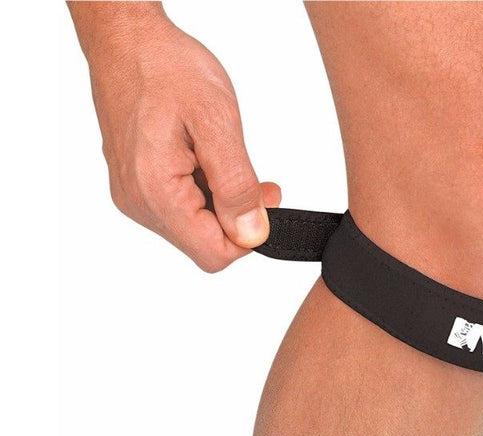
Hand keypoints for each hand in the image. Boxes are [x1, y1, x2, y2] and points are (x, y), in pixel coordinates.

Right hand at [73, 4, 279, 271]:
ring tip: (231, 162)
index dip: (248, 236)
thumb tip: (251, 233)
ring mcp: (134, 197)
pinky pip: (180, 210)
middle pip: (204, 245)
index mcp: (156, 192)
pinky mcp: (137, 187)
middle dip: (238, 219)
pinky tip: (210, 162)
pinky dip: (205, 193)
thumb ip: (236, 185)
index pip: (214, 255)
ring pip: (194, 229)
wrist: (126, 40)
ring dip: (223, 204)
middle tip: (260, 183)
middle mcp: (139, 203)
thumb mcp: (217, 122)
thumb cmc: (165, 68)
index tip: (264, 202)